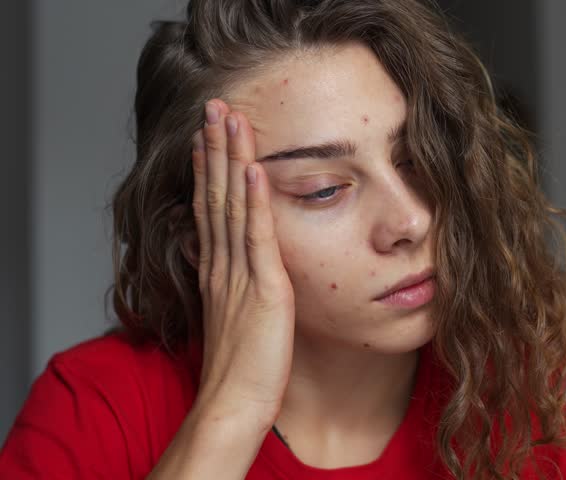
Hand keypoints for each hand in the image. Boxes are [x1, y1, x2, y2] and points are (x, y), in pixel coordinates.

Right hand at [190, 99, 294, 427]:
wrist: (236, 403)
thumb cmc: (244, 368)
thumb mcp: (238, 319)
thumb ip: (238, 290)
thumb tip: (240, 274)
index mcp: (219, 272)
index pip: (211, 210)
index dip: (209, 172)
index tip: (208, 139)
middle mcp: (224, 266)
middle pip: (216, 197)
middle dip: (215, 150)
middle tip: (214, 107)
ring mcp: (241, 275)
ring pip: (231, 205)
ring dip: (230, 159)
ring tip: (228, 118)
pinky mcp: (263, 289)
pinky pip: (256, 237)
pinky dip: (253, 201)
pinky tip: (254, 168)